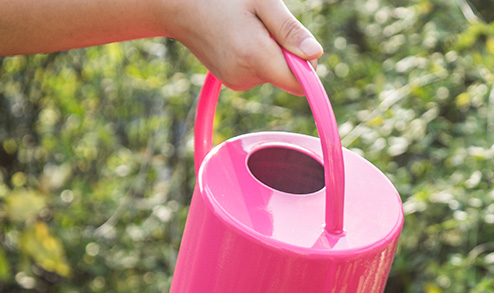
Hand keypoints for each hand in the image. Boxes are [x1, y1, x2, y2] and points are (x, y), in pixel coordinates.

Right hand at [162, 0, 323, 92]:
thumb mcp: (262, 2)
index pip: (300, 83)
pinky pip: (258, 73)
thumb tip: (316, 55)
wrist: (177, 7)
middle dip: (287, 53)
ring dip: (270, 53)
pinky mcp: (231, 81)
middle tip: (265, 25)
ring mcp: (236, 82)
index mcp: (256, 58)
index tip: (299, 44)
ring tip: (247, 28)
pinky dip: (257, 57)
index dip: (308, 66)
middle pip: (287, 77)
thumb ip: (289, 30)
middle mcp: (245, 77)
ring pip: (273, 73)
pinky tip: (239, 37)